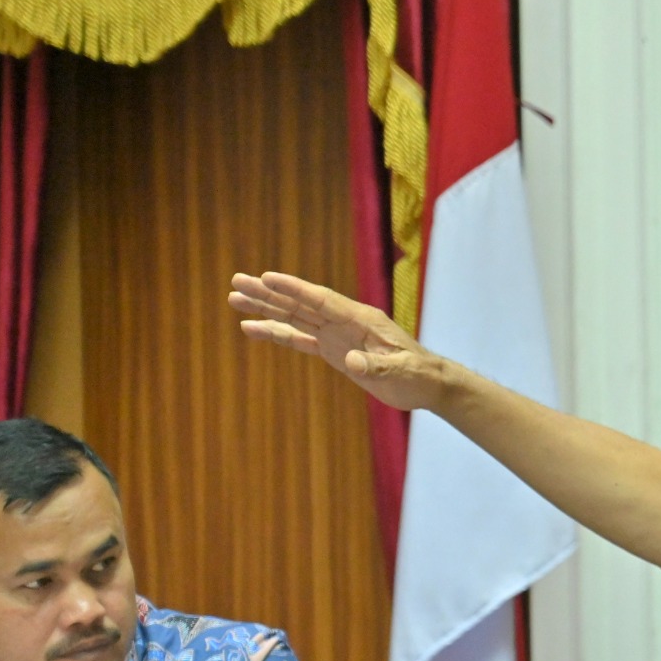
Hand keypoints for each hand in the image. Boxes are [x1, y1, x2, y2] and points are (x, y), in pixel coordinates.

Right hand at [229, 271, 451, 411]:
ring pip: (294, 317)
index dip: (293, 288)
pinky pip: (299, 339)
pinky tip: (252, 329)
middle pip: (300, 303)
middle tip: (236, 282)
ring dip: (265, 309)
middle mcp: (344, 321)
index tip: (266, 277)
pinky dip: (276, 334)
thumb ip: (376, 365)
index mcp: (360, 318)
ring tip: (235, 299)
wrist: (426, 383)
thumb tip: (351, 361)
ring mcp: (336, 335)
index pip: (320, 299)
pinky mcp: (333, 351)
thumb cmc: (417, 374)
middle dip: (268, 294)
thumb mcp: (401, 371)